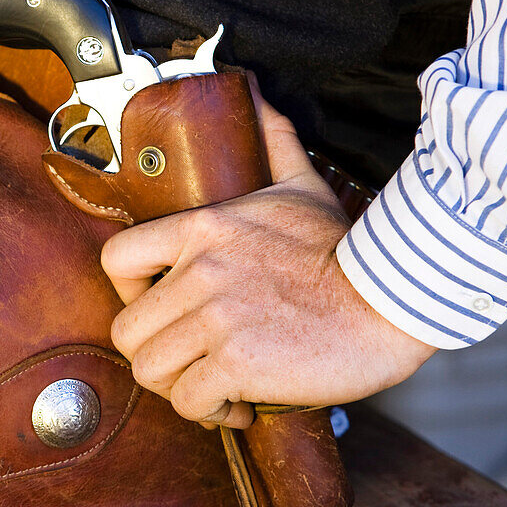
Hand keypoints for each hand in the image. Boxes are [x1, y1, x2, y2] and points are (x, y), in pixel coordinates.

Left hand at [101, 76, 436, 428]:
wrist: (391, 302)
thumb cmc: (344, 250)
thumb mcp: (300, 185)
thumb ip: (271, 141)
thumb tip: (253, 92)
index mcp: (202, 228)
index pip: (115, 259)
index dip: (124, 293)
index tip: (151, 308)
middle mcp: (200, 271)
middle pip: (128, 330)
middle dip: (155, 355)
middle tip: (188, 362)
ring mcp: (216, 317)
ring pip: (151, 370)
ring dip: (177, 388)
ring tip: (211, 387)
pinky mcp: (238, 362)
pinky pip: (190, 401)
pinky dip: (210, 413)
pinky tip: (239, 407)